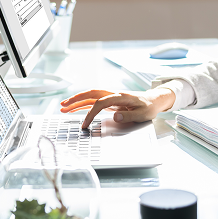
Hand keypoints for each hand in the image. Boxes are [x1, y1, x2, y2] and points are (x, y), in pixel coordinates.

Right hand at [60, 88, 175, 128]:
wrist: (154, 100)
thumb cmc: (148, 107)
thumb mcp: (142, 114)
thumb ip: (128, 115)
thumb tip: (115, 117)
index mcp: (120, 96)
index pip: (101, 103)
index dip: (91, 113)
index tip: (84, 125)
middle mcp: (113, 94)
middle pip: (91, 94)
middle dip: (76, 99)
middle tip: (63, 106)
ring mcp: (111, 97)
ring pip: (91, 96)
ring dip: (77, 101)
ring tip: (63, 107)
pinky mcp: (110, 101)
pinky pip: (94, 101)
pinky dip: (83, 104)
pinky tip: (75, 108)